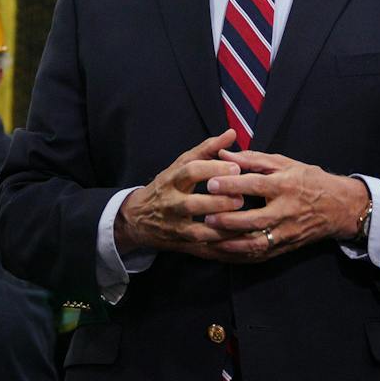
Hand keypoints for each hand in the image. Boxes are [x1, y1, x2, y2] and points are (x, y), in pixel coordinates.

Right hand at [113, 131, 255, 258]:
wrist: (137, 218)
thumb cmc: (166, 186)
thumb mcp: (180, 165)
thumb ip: (207, 149)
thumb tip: (231, 133)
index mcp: (171, 180)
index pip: (190, 172)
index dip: (213, 169)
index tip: (236, 168)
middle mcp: (170, 204)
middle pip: (192, 204)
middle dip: (218, 201)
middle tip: (241, 196)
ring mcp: (175, 226)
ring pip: (198, 230)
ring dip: (221, 226)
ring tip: (242, 217)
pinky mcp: (182, 244)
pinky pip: (203, 247)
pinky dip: (221, 244)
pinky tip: (239, 237)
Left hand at [201, 148, 369, 261]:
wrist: (339, 207)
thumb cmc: (310, 180)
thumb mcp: (285, 164)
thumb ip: (253, 160)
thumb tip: (224, 153)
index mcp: (286, 185)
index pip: (256, 185)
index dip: (233, 184)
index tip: (211, 183)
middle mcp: (287, 210)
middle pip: (256, 218)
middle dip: (229, 219)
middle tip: (206, 216)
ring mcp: (287, 232)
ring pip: (257, 242)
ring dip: (232, 242)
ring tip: (210, 237)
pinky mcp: (286, 246)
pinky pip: (260, 254)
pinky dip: (240, 255)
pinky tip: (222, 251)